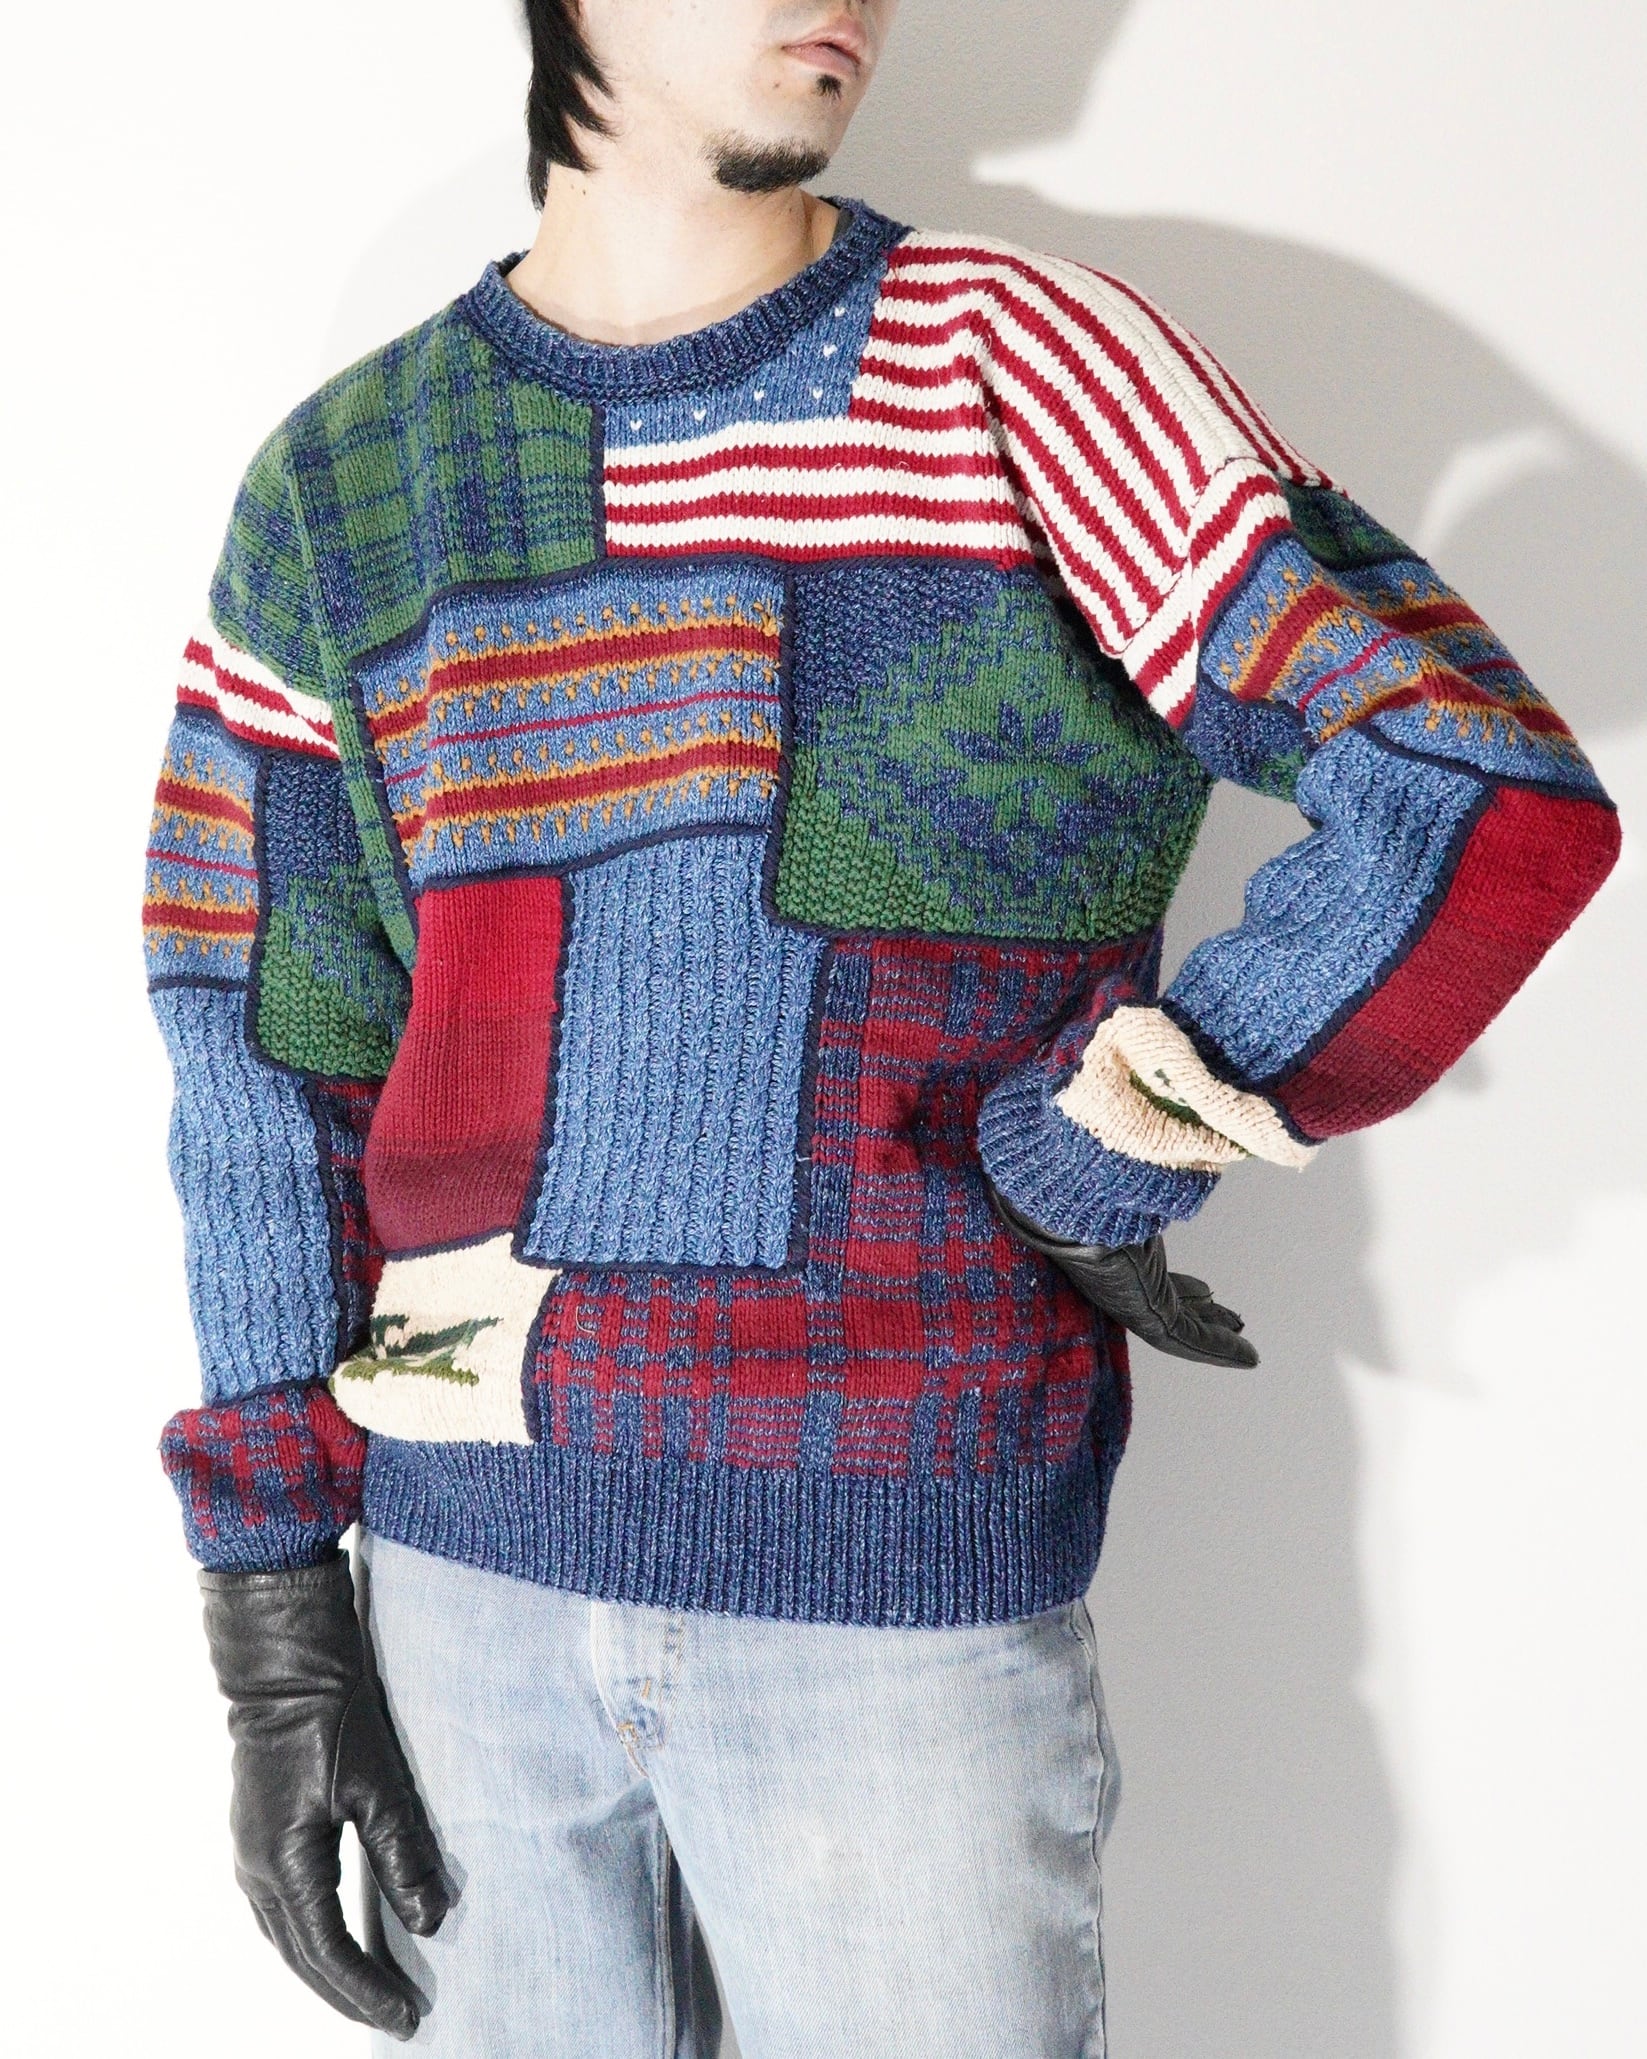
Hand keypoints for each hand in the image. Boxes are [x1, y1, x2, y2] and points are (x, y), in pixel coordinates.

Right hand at [198, 1549, 449, 2038]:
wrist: (284, 1660)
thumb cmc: (333, 1714)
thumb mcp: (381, 1784)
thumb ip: (405, 1855)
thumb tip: (433, 1923)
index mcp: (285, 1863)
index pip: (328, 1952)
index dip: (369, 1990)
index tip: (410, 2017)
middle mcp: (256, 1867)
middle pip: (301, 1956)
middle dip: (350, 1992)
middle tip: (400, 2017)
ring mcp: (250, 1850)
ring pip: (286, 1935)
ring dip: (327, 1968)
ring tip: (373, 1991)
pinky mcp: (258, 1831)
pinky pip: (281, 1908)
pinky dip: (311, 1936)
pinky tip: (340, 1937)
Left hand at [984, 1175, 1258, 1366]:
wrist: (1070, 1193)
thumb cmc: (1087, 1176)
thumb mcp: (1128, 1175)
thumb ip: (1142, 1172)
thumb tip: (1155, 1139)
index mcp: (1113, 1246)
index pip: (1152, 1274)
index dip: (1182, 1286)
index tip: (1208, 1290)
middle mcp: (1119, 1276)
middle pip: (1168, 1303)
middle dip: (1200, 1313)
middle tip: (1230, 1318)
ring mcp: (1130, 1298)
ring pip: (1181, 1329)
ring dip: (1216, 1340)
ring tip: (1246, 1353)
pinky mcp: (1143, 1313)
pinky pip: (1188, 1340)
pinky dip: (1220, 1348)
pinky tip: (1249, 1357)